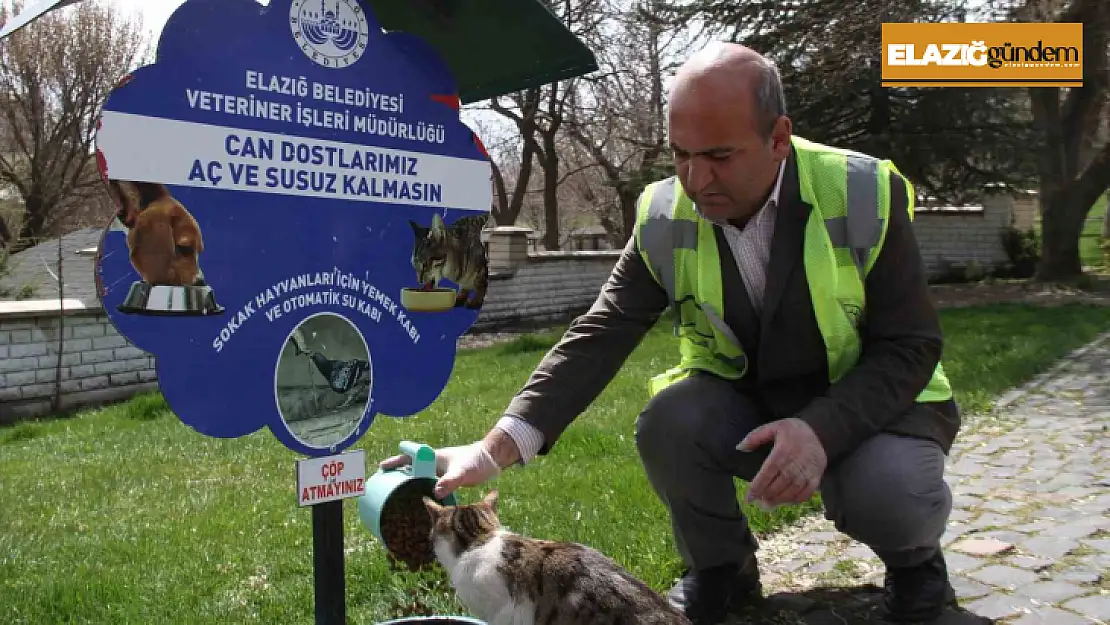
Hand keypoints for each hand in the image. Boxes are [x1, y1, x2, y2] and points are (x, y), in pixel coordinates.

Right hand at [378, 441, 501, 498]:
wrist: (492, 461)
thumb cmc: (476, 461)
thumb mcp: (463, 471)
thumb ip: (450, 481)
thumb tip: (436, 492)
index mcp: (433, 457)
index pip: (409, 457)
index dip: (395, 462)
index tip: (382, 468)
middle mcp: (434, 464)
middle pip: (410, 469)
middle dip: (397, 476)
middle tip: (383, 486)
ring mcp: (440, 473)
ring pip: (419, 479)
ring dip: (409, 486)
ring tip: (397, 498)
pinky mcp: (447, 481)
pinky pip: (430, 487)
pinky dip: (423, 493)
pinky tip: (420, 505)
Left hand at [737, 418, 826, 507]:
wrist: (819, 431)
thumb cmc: (793, 430)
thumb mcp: (773, 427)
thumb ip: (755, 437)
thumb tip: (740, 447)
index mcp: (782, 451)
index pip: (767, 473)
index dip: (757, 487)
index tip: (749, 498)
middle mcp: (795, 463)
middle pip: (779, 484)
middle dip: (767, 495)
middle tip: (759, 503)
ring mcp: (807, 471)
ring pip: (792, 490)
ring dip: (780, 499)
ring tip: (769, 504)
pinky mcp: (816, 476)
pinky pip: (807, 492)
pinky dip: (796, 499)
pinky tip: (786, 502)